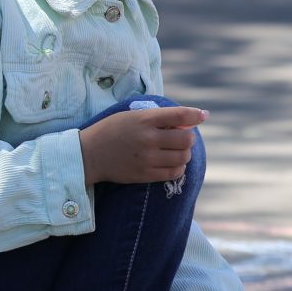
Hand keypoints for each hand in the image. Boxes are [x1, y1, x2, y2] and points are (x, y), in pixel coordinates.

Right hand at [79, 104, 204, 185]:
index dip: (195, 115)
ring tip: (175, 151)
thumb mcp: (132, 116)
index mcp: (144, 119)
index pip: (180, 116)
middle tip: (181, 137)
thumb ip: (158, 117)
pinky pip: (174, 173)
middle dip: (189, 138)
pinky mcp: (145, 175)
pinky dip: (179, 167)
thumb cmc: (113, 131)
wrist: (89, 154)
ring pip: (183, 157)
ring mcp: (147, 158)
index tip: (203, 116)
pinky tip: (172, 163)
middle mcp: (148, 139)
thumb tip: (190, 120)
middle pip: (187, 139)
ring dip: (185, 153)